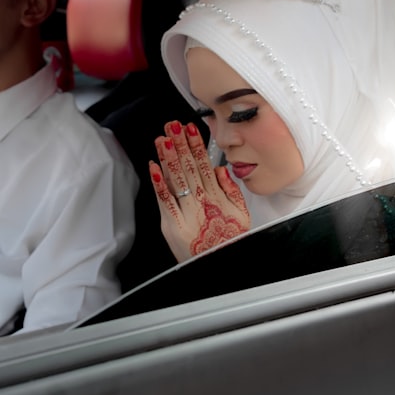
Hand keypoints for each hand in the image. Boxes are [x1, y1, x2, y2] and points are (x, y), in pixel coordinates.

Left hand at [149, 120, 250, 262]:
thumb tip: (220, 170)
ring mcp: (186, 214)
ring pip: (176, 179)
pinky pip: (165, 201)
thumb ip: (231, 191)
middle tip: (172, 126)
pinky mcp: (173, 226)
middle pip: (189, 167)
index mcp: (218, 198)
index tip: (190, 128)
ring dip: (168, 156)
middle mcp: (202, 203)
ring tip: (162, 138)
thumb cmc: (229, 244)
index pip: (204, 164)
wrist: (220, 268)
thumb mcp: (241, 215)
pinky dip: (159, 183)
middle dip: (180, 144)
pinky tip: (154, 167)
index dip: (196, 145)